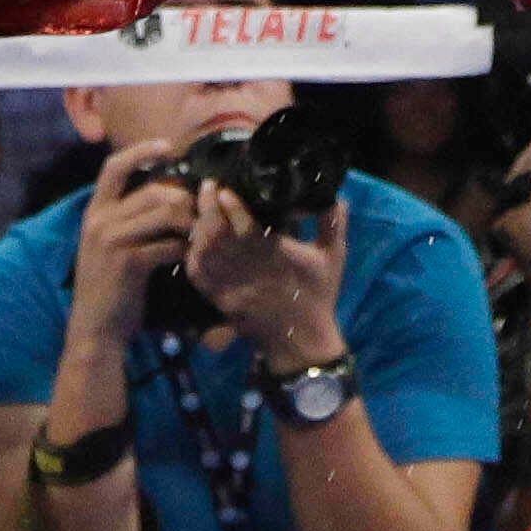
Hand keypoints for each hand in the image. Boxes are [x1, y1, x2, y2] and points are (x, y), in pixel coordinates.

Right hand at [66, 142, 197, 349]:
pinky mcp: (127, 262)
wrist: (96, 328)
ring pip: (165, 212)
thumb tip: (165, 191)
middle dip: (185, 200)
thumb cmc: (109, 286)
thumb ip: (127, 217)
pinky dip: (184, 249)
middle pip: (154, 191)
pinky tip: (188, 258)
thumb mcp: (108, 244)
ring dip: (190, 224)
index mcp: (95, 212)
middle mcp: (99, 220)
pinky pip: (168, 244)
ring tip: (198, 236)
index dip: (142, 151)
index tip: (168, 147)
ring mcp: (111, 241)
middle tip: (199, 215)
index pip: (114, 167)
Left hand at [188, 181, 349, 372]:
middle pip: (217, 236)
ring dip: (199, 229)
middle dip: (208, 208)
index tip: (224, 188)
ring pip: (204, 254)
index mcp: (275, 257)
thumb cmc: (317, 297)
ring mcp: (231, 288)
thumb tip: (337, 195)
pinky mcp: (221, 301)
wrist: (301, 343)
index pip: (245, 227)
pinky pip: (199, 277)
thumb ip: (333, 224)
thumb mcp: (332, 258)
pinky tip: (195, 241)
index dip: (231, 206)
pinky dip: (193, 256)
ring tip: (200, 209)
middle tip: (207, 187)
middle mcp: (249, 271)